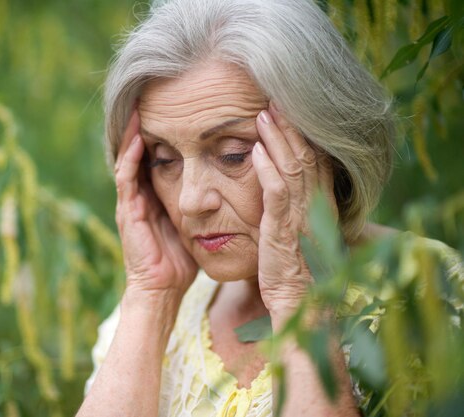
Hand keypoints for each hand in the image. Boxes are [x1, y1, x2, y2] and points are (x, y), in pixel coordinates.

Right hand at [114, 110, 197, 303]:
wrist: (162, 289)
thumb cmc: (180, 261)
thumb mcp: (192, 226)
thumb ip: (200, 206)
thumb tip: (227, 189)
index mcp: (154, 197)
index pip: (154, 159)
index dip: (160, 135)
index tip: (172, 112)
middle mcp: (140, 196)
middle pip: (138, 154)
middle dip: (141, 127)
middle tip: (148, 98)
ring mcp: (130, 203)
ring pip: (128, 160)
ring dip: (131, 135)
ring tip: (137, 108)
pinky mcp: (127, 212)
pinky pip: (126, 179)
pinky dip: (129, 158)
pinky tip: (136, 139)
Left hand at [251, 102, 336, 318]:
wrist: (298, 304)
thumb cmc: (295, 270)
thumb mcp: (296, 233)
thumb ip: (292, 208)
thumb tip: (279, 186)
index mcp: (318, 205)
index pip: (312, 160)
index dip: (300, 134)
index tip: (286, 110)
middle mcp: (313, 206)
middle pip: (305, 156)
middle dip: (289, 127)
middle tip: (273, 100)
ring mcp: (300, 217)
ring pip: (291, 168)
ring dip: (276, 139)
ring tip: (262, 115)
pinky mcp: (283, 230)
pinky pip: (276, 193)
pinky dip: (266, 169)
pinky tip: (255, 150)